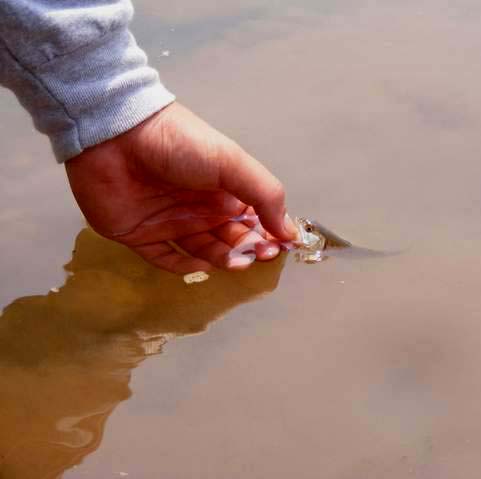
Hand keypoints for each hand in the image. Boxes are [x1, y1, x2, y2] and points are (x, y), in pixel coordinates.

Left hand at [65, 103, 297, 273]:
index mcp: (223, 189)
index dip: (268, 234)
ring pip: (203, 251)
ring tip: (236, 261)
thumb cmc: (180, 145)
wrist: (115, 135)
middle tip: (258, 255)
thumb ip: (266, 196)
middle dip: (249, 249)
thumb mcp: (232, 162)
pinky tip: (199, 264)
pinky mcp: (140, 235)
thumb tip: (291, 232)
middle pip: (231, 239)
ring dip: (222, 259)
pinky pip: (165, 259)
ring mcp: (170, 222)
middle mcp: (200, 207)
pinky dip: (184, 266)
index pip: (253, 219)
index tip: (278, 246)